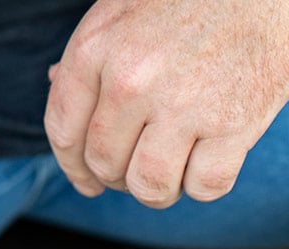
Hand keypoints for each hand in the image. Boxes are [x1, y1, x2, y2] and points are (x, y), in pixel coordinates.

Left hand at [45, 0, 288, 207]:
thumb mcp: (124, 7)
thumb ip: (92, 52)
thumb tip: (55, 84)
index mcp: (95, 49)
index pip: (64, 134)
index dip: (75, 168)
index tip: (89, 182)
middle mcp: (131, 81)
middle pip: (105, 165)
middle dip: (120, 177)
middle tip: (144, 165)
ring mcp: (182, 104)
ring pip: (149, 187)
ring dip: (161, 190)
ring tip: (175, 171)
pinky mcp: (233, 124)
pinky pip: (205, 187)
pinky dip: (206, 184)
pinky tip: (212, 159)